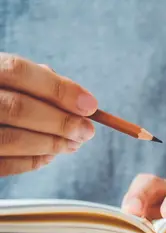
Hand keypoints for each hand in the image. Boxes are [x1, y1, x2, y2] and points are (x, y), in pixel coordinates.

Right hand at [0, 53, 97, 175]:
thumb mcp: (0, 74)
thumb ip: (32, 79)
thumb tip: (77, 99)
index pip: (18, 71)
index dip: (58, 89)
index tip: (90, 106)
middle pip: (17, 108)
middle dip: (60, 122)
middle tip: (86, 131)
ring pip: (8, 139)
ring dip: (50, 144)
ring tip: (73, 144)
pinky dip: (29, 161)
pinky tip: (48, 156)